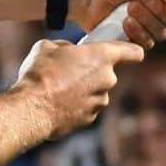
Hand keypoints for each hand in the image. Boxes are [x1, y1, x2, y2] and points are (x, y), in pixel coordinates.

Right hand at [14, 37, 144, 138]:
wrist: (32, 108)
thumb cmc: (40, 73)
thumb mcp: (47, 47)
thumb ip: (65, 47)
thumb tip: (67, 52)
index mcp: (101, 56)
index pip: (133, 52)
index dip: (132, 51)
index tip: (130, 52)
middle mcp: (107, 79)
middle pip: (107, 73)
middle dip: (91, 71)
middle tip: (68, 70)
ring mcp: (100, 101)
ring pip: (96, 91)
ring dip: (82, 89)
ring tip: (57, 88)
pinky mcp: (90, 118)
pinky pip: (86, 107)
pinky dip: (76, 105)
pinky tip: (57, 102)